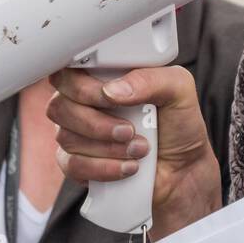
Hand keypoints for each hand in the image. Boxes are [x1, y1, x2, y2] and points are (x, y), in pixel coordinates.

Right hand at [46, 66, 220, 238]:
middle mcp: (84, 103)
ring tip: (140, 149)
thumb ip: (150, 79)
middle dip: (97, 123)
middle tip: (130, 130)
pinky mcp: (77, 163)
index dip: (81, 86)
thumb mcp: (178, 90)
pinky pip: (72, 164)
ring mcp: (77, 134)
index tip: (110, 99)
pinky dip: (103, 168)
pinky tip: (128, 167)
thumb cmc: (179, 126)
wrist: (183, 170)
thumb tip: (113, 91)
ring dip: (107, 147)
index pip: (67, 72)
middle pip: (60, 106)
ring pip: (66, 137)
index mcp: (102, 77)